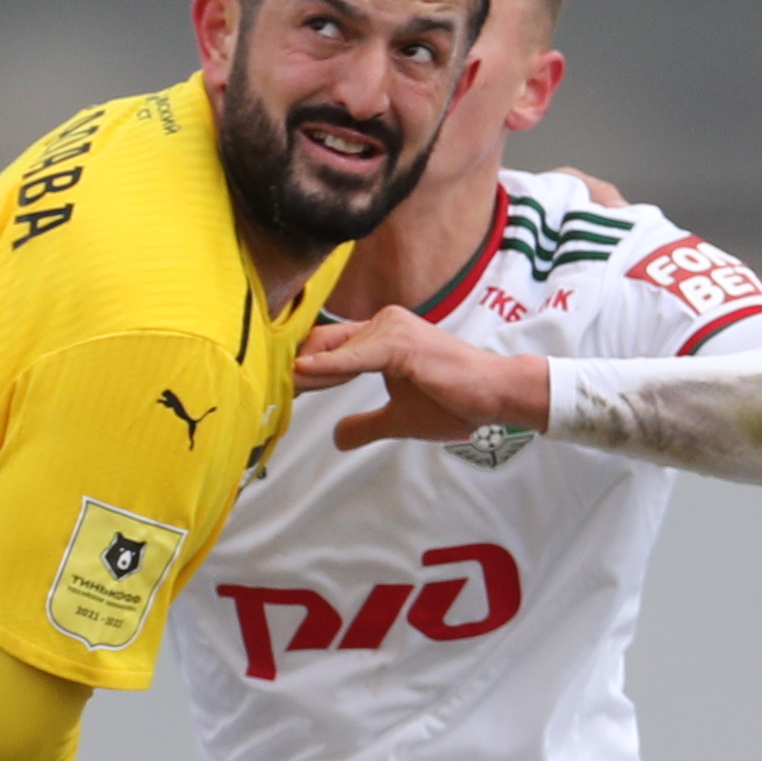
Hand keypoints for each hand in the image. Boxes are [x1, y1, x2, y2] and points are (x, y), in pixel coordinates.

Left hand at [299, 304, 551, 447]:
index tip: (278, 387)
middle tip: (268, 389)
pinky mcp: (401, 344)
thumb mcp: (398, 419)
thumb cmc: (454, 401)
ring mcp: (393, 330)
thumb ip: (366, 423)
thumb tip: (337, 438)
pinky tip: (303, 373)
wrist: (493, 395)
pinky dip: (329, 366)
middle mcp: (384, 323)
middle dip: (298, 369)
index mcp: (382, 335)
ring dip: (309, 373)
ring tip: (281, 387)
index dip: (304, 368)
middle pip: (325, 344)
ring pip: (336, 352)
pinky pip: (357, 356)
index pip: (330, 346)